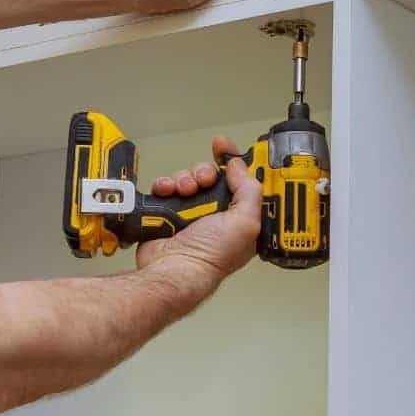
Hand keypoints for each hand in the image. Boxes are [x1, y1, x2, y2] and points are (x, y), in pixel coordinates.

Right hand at [135, 136, 263, 282]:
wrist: (174, 269)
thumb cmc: (212, 255)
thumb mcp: (245, 221)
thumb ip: (249, 190)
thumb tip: (238, 166)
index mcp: (238, 217)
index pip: (239, 181)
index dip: (232, 161)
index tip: (222, 146)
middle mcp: (215, 215)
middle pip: (210, 176)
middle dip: (204, 172)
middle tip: (202, 182)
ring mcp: (190, 214)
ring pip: (187, 178)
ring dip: (184, 178)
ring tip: (183, 191)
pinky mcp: (167, 213)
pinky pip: (166, 187)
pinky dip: (165, 185)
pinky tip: (166, 192)